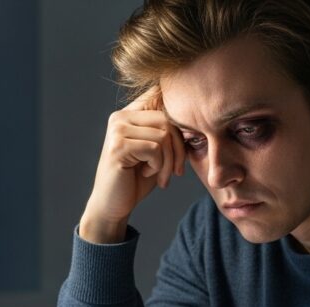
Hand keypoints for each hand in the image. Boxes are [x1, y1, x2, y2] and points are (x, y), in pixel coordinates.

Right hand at [80, 87, 185, 243]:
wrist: (113, 206)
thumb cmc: (137, 179)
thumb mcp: (158, 152)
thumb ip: (169, 133)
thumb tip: (196, 116)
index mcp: (129, 113)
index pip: (160, 98)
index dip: (178, 120)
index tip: (182, 146)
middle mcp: (120, 117)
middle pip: (167, 119)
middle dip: (178, 149)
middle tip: (176, 171)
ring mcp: (117, 130)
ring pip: (163, 135)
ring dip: (168, 161)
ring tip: (160, 175)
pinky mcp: (118, 147)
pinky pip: (154, 148)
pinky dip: (158, 166)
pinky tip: (147, 174)